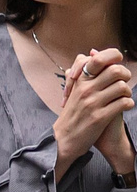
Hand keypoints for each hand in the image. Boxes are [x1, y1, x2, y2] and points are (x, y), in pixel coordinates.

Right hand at [52, 48, 135, 168]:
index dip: (113, 57)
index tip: (116, 64)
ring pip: (122, 87)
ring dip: (127, 92)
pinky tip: (123, 106)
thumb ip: (84, 71)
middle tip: (123, 82)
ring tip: (123, 97)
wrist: (64, 139)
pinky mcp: (100, 117)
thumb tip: (93, 52)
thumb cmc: (73, 113)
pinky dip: (128, 104)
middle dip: (125, 75)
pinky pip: (124, 103)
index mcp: (79, 81)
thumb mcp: (74, 90)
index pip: (99, 59)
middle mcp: (85, 90)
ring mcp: (92, 103)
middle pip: (115, 70)